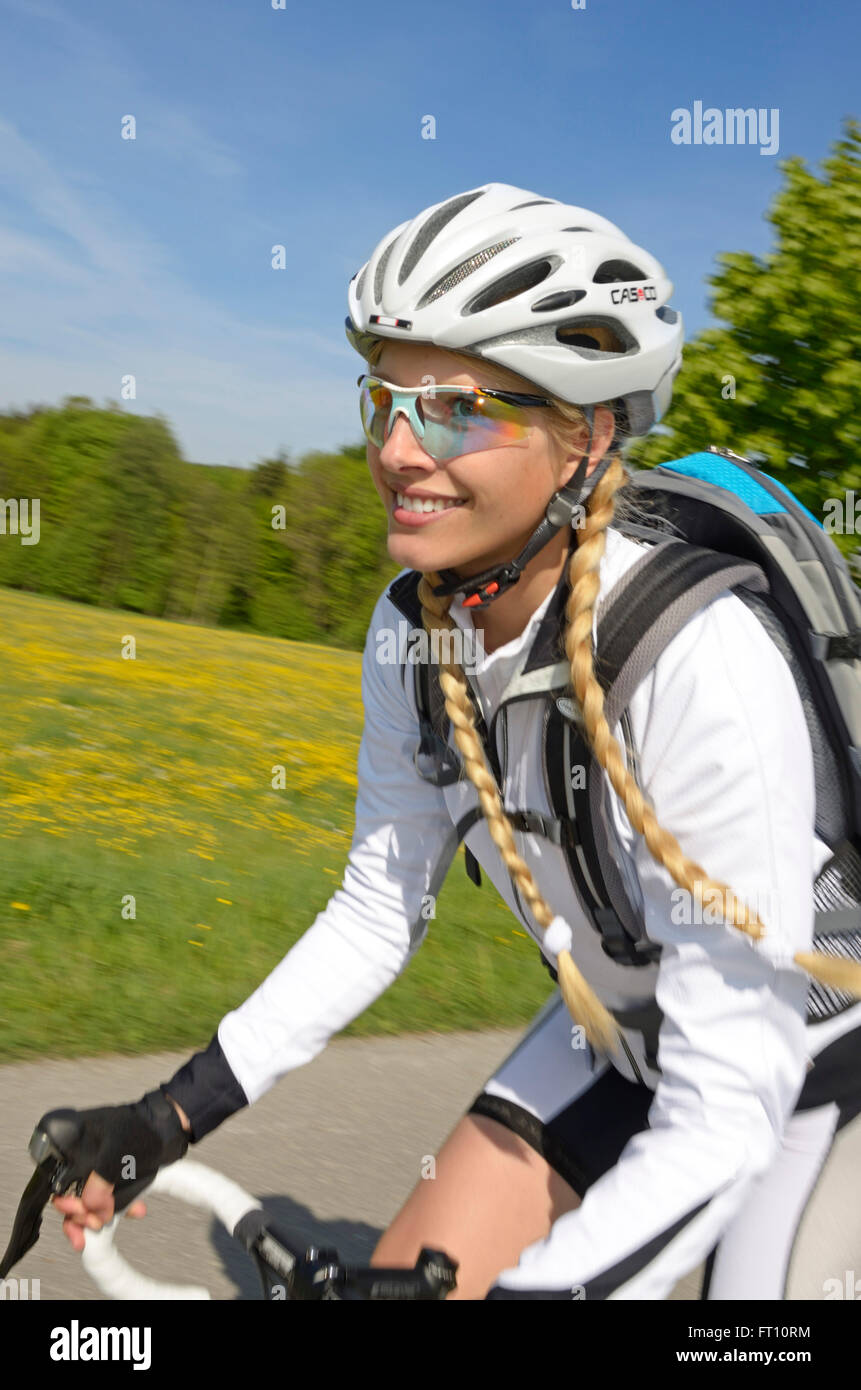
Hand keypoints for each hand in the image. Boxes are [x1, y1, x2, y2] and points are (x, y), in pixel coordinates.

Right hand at [43, 1089, 188, 1251]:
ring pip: (88, 1204)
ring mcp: (96, 1172)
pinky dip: (119, 1210)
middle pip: (70, 1198)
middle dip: (82, 1216)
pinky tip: (135, 1211)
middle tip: (96, 1222)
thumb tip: (90, 1207)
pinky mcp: (112, 1180)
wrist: (167, 1127)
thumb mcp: (117, 1152)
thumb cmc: (141, 1127)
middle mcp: (81, 1161)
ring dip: (98, 1217)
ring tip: (110, 1220)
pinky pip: (107, 1202)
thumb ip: (101, 1180)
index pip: (57, 1183)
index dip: (65, 1203)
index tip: (80, 1212)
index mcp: (73, 1147)